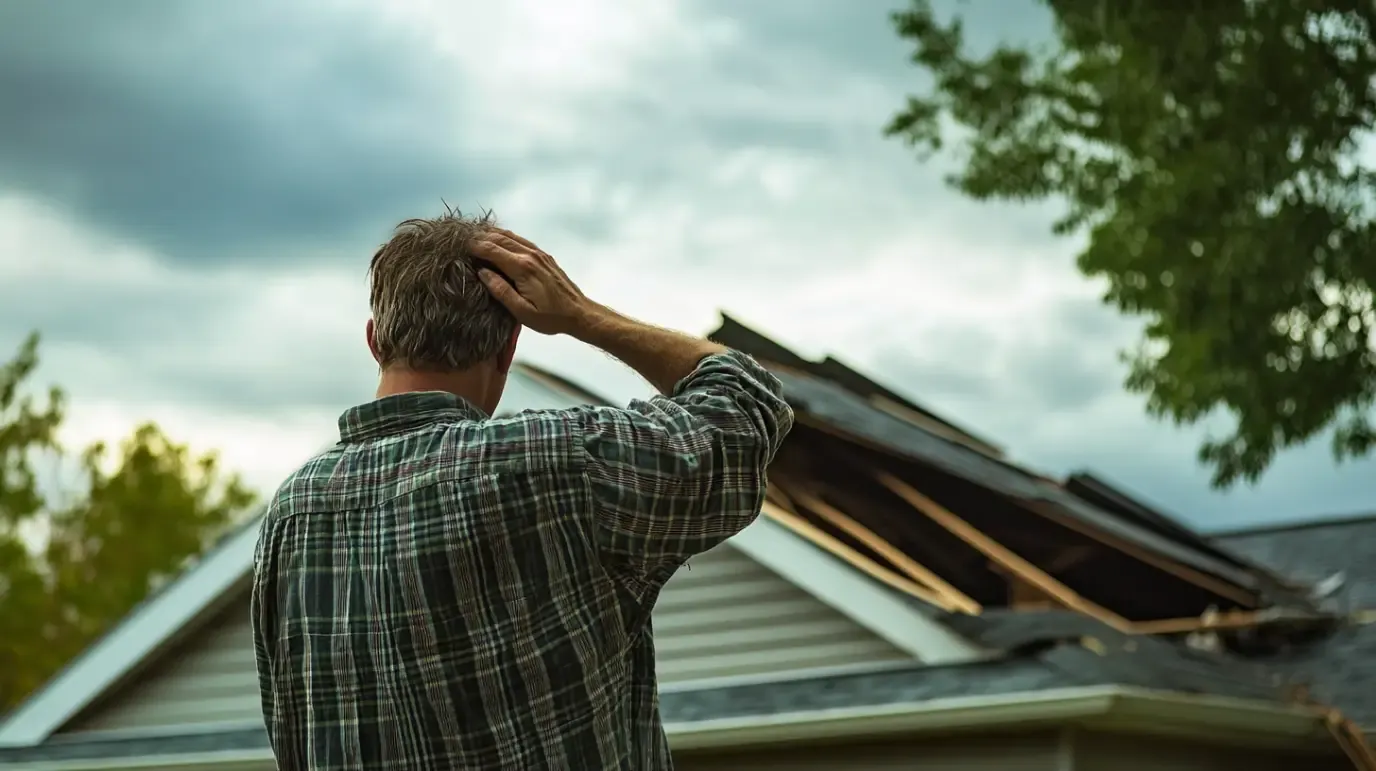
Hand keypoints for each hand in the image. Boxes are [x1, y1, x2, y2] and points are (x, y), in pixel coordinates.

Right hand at [470, 230, 598, 336]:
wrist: (578, 313)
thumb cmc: (550, 318)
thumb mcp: (522, 312)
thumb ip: (501, 291)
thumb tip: (482, 272)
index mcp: (523, 268)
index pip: (492, 250)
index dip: (474, 246)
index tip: (459, 246)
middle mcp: (530, 255)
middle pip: (500, 238)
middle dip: (480, 237)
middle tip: (462, 239)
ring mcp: (539, 254)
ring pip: (511, 236)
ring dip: (492, 234)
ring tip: (475, 236)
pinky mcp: (544, 256)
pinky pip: (521, 241)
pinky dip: (506, 237)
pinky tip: (499, 239)